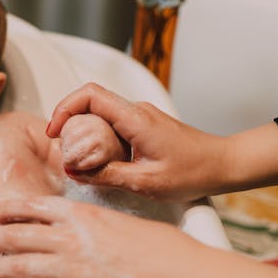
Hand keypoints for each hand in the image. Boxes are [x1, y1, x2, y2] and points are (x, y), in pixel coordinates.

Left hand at [0, 196, 204, 277]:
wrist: (180, 275)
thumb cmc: (163, 247)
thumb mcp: (124, 223)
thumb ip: (96, 225)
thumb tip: (80, 228)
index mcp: (84, 215)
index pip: (36, 208)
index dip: (9, 209)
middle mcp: (71, 239)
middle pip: (19, 235)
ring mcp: (73, 269)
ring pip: (22, 265)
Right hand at [46, 83, 227, 200]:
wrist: (224, 164)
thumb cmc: (194, 171)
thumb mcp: (146, 182)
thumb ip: (107, 176)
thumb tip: (76, 172)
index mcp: (135, 119)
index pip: (90, 95)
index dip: (65, 108)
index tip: (54, 131)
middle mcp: (136, 111)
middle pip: (90, 101)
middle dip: (69, 120)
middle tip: (61, 147)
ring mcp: (140, 117)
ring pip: (100, 113)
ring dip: (83, 131)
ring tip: (78, 158)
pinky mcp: (143, 126)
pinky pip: (112, 124)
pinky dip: (98, 137)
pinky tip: (99, 160)